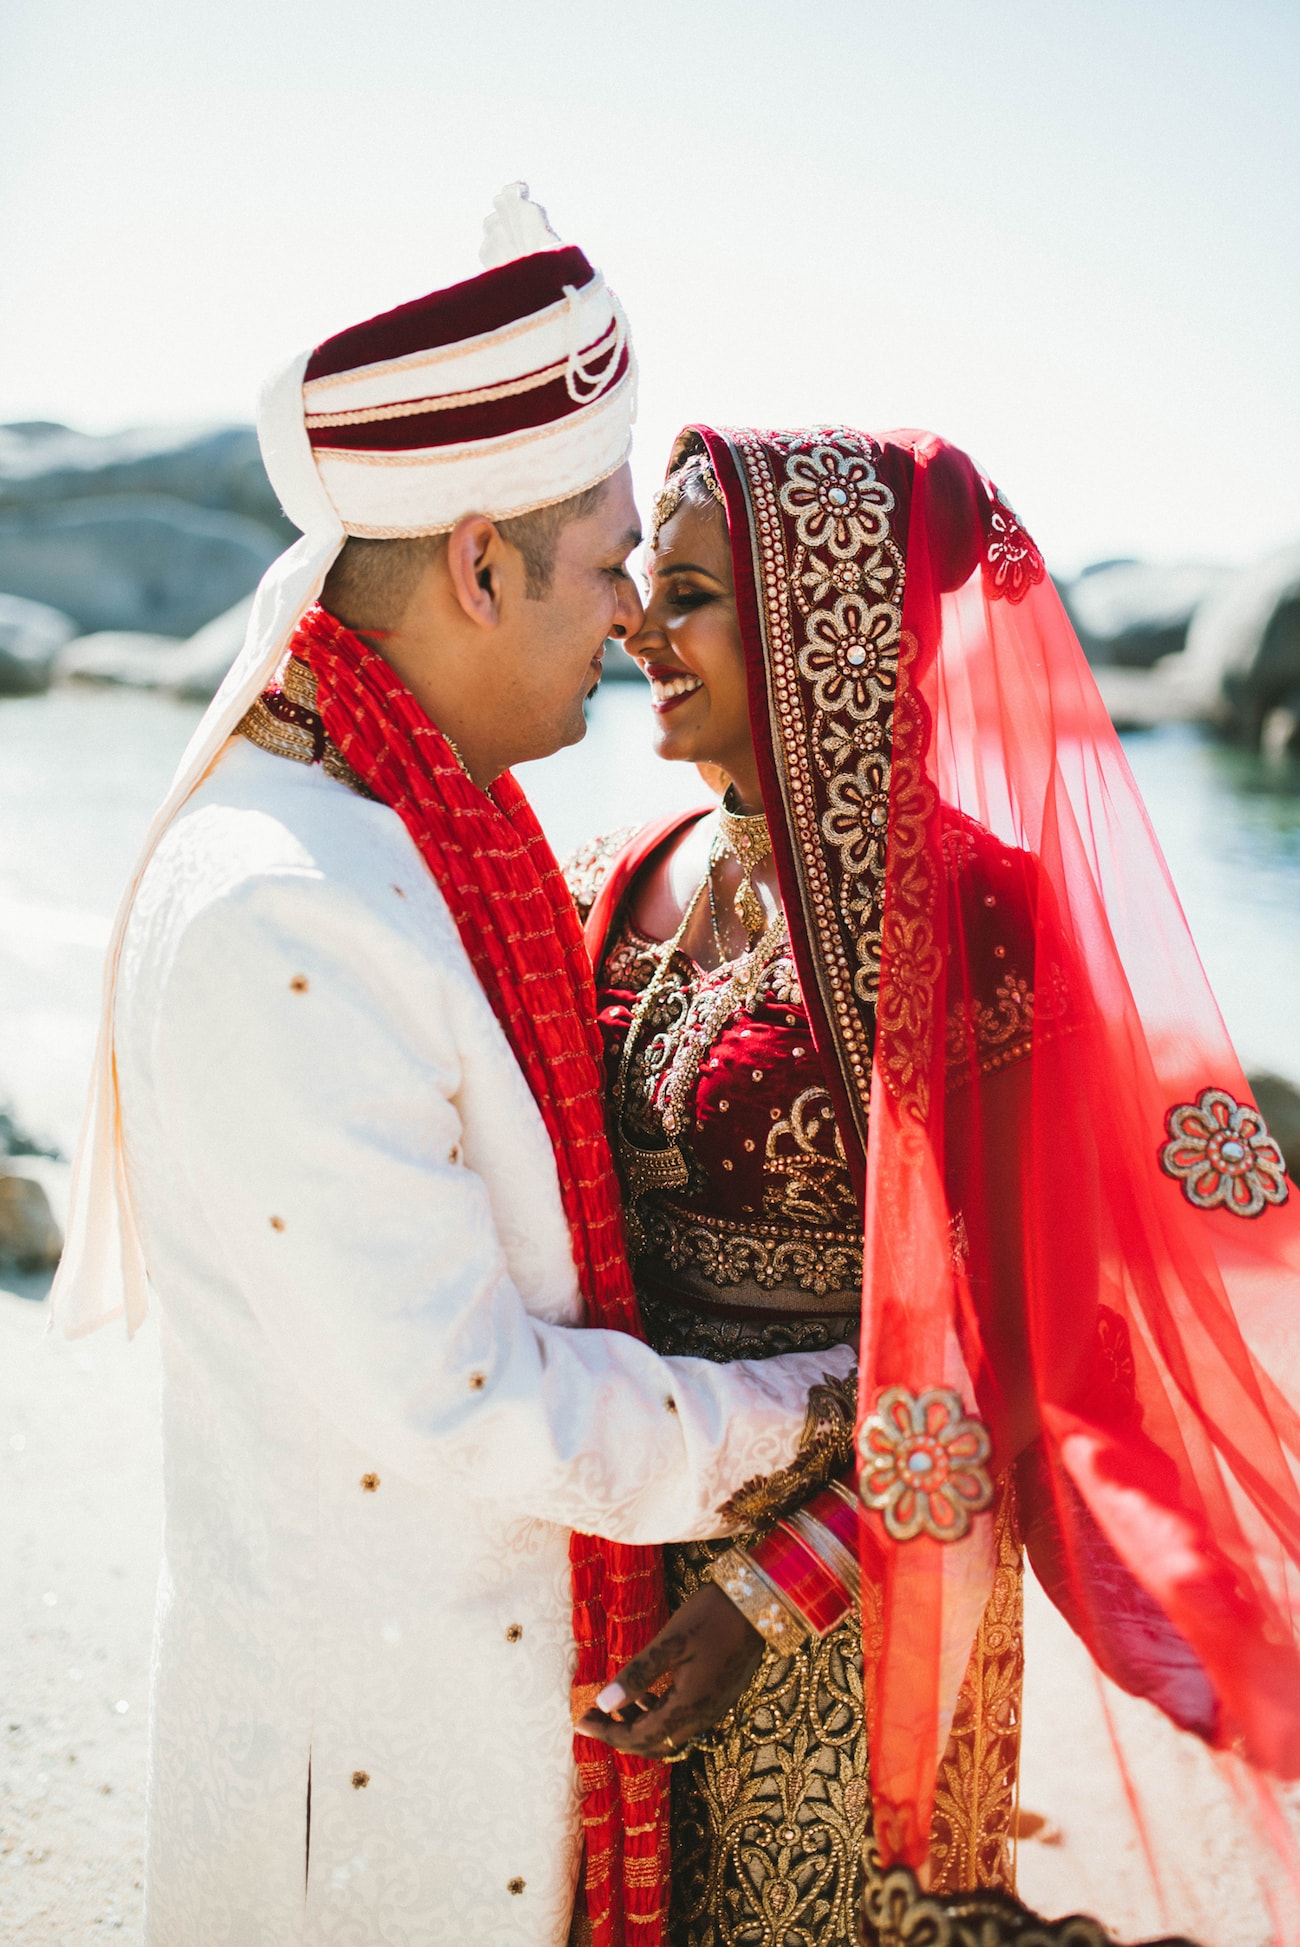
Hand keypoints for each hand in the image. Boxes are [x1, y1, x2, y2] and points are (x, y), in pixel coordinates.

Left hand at [576, 1580, 763, 1758]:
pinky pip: (680, 1722)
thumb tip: (603, 1704)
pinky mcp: (717, 1699)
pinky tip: (644, 1695)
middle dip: (618, 1734)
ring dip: (637, 1726)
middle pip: (652, 1744)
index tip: (580, 1720)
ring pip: (666, 1735)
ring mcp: (712, 1711)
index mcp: (688, 1708)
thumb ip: (637, 1675)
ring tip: (612, 1705)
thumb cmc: (712, 1616)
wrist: (760, 1605)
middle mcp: (701, 1718)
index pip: (639, 1738)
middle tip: (591, 1717)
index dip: (607, 1733)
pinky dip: (656, 1715)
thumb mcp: (670, 1641)